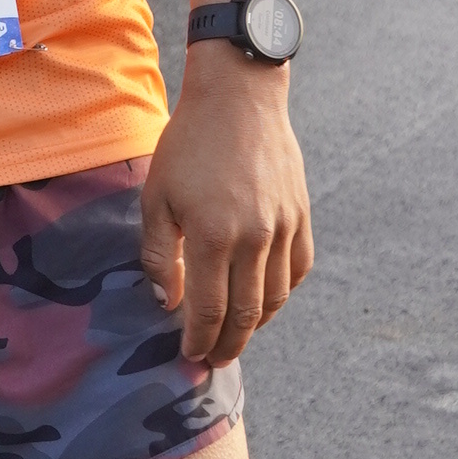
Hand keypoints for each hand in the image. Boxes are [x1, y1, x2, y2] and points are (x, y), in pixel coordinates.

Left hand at [138, 55, 312, 367]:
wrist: (239, 98)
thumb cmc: (188, 144)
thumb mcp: (156, 197)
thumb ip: (158, 255)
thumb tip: (167, 303)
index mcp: (212, 236)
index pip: (209, 310)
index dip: (199, 340)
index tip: (189, 356)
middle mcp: (254, 238)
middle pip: (246, 314)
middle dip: (227, 345)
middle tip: (213, 360)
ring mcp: (284, 228)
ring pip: (275, 298)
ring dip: (256, 325)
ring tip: (236, 335)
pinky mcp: (301, 215)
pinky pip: (298, 269)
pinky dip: (282, 293)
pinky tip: (264, 300)